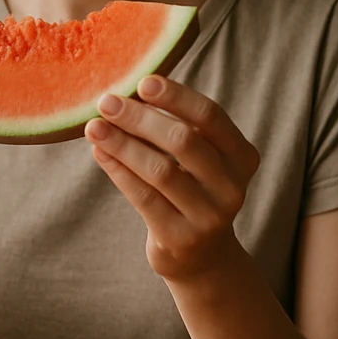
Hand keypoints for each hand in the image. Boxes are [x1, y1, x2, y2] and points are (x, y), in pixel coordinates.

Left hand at [85, 75, 260, 280]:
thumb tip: (126, 96)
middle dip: (140, 118)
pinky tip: (100, 153)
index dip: (176, 97)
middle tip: (107, 102)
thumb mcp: (199, 159)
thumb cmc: (193, 189)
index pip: (210, 117)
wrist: (201, 256)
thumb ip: (176, 129)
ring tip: (94, 127)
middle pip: (183, 141)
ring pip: (159, 170)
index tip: (142, 82)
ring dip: (122, 144)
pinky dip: (118, 170)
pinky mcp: (180, 238)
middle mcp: (232, 187)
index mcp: (242, 157)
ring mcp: (209, 217)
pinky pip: (143, 197)